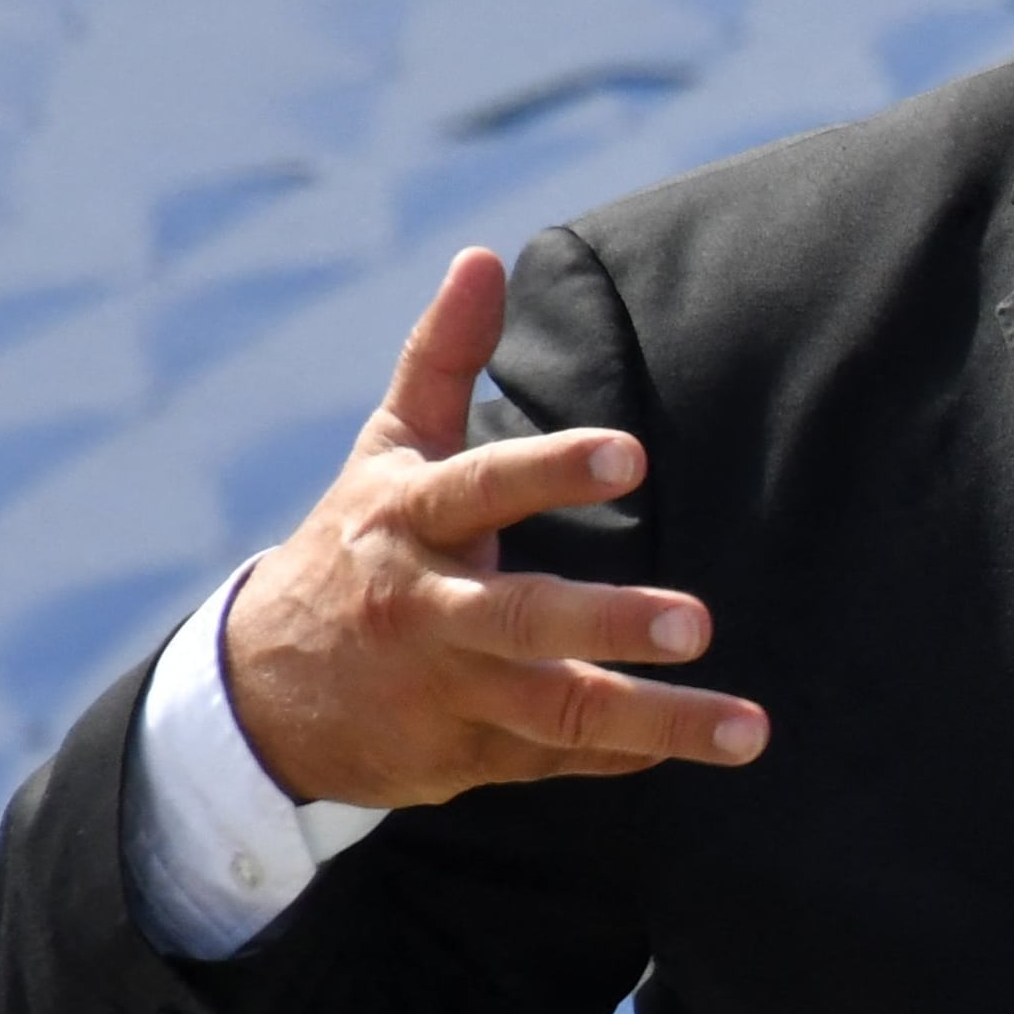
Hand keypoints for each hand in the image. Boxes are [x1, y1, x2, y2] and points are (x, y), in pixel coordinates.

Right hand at [220, 248, 768, 808]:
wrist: (263, 689)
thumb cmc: (356, 544)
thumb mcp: (388, 450)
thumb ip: (442, 357)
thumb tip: (483, 256)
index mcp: (409, 522)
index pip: (481, 488)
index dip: (551, 470)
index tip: (631, 455)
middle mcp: (426, 611)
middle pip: (521, 620)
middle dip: (609, 623)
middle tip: (699, 623)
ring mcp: (446, 691)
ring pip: (559, 711)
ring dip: (659, 722)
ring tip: (751, 730)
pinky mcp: (466, 756)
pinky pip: (560, 756)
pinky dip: (628, 751)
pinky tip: (696, 742)